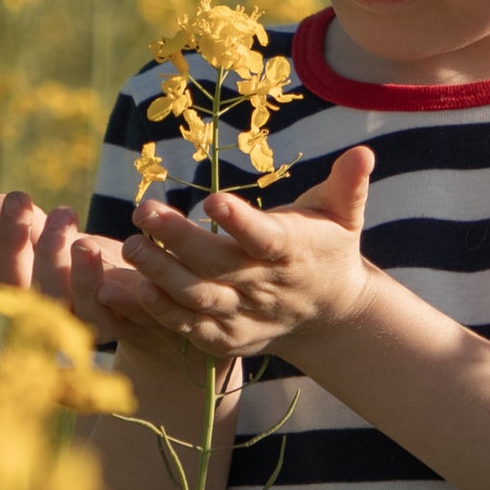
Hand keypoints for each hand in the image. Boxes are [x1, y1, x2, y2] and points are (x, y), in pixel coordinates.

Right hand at [0, 190, 182, 356]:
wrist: (143, 286)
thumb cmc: (90, 262)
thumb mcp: (58, 239)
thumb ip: (28, 225)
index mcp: (33, 296)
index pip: (10, 275)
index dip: (10, 241)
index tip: (17, 201)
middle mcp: (59, 317)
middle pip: (45, 295)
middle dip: (49, 253)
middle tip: (63, 211)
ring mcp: (94, 325)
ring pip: (84, 308)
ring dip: (83, 277)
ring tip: (85, 244)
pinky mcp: (131, 324)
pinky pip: (124, 316)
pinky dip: (121, 300)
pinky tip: (117, 279)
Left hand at [109, 148, 376, 361]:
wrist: (328, 313)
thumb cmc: (326, 245)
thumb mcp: (343, 214)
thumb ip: (348, 185)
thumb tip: (363, 153)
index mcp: (291, 250)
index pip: (264, 237)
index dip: (240, 222)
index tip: (212, 201)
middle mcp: (264, 286)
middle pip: (218, 265)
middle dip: (178, 240)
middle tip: (143, 211)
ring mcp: (243, 314)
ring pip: (197, 298)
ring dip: (159, 275)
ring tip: (130, 246)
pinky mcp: (224, 337)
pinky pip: (185, 326)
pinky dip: (156, 311)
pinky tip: (126, 289)